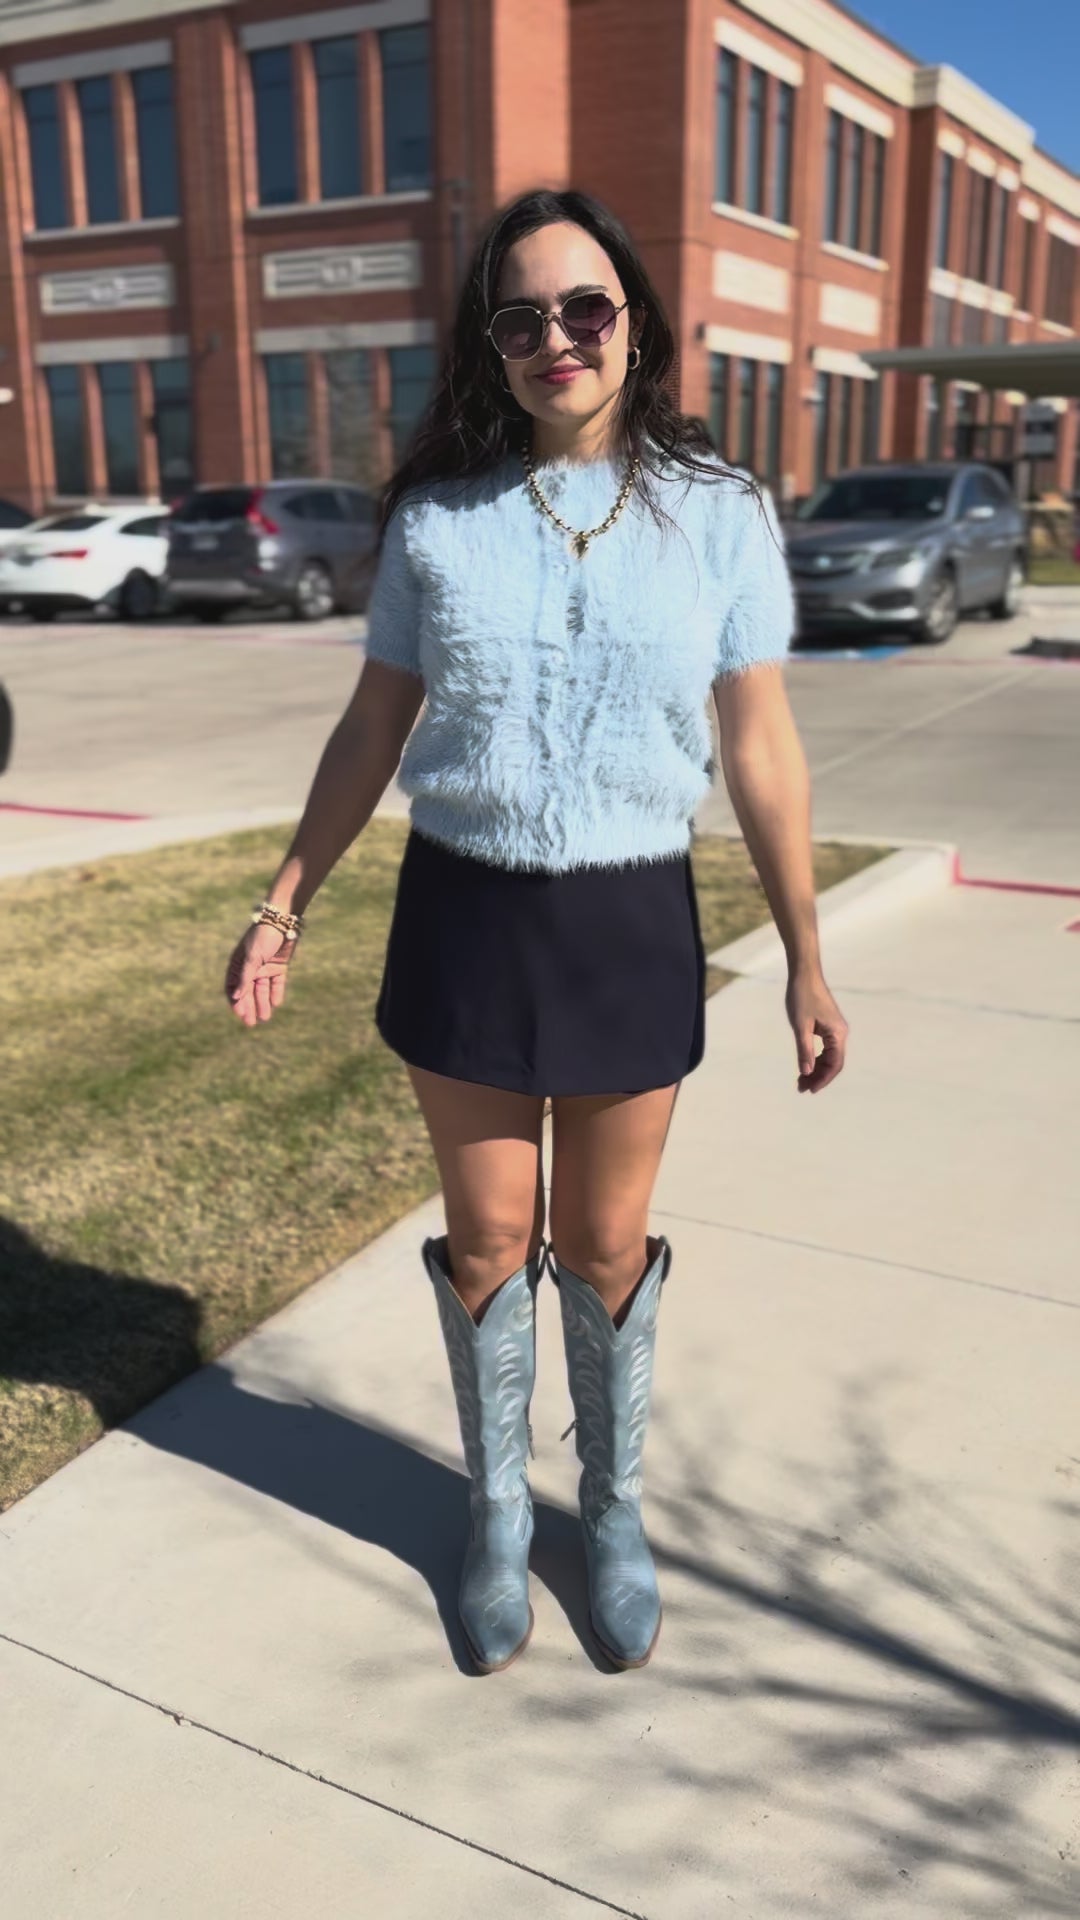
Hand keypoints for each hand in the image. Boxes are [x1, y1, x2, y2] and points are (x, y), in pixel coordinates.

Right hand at [224, 921, 297, 1027]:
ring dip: (262, 1003)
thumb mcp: (252, 958)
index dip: (236, 1001)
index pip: (233, 987)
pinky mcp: (279, 966)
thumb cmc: (262, 936)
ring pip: (262, 990)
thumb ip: (245, 978)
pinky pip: (276, 983)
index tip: (240, 1014)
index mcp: (238, 964)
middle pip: (248, 992)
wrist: (283, 921)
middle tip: (252, 1023)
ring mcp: (265, 967)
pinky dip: (275, 993)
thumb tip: (236, 997)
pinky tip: (275, 1004)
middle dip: (249, 1007)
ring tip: (265, 1018)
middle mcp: (250, 967)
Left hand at [785, 966, 847, 1093]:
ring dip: (816, 1069)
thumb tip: (807, 1073)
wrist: (804, 974)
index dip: (823, 1080)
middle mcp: (840, 1033)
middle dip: (818, 1077)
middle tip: (801, 1088)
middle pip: (832, 1063)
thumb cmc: (802, 997)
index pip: (834, 1064)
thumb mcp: (800, 1026)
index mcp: (838, 1034)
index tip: (810, 1090)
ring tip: (801, 1081)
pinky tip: (804, 1065)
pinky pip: (824, 1048)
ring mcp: (834, 1029)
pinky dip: (815, 1058)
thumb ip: (804, 1050)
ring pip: (828, 1057)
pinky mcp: (827, 1025)